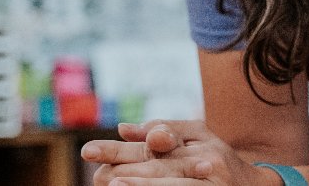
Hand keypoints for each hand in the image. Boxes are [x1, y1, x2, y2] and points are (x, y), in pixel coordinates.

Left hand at [81, 120, 276, 185]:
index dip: (117, 149)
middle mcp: (204, 161)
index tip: (88, 151)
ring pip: (173, 185)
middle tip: (101, 177)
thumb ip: (166, 129)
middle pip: (157, 166)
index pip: (149, 144)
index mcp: (195, 142)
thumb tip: (125, 128)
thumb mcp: (200, 137)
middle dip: (127, 171)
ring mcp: (210, 184)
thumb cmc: (220, 159)